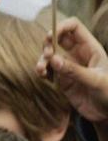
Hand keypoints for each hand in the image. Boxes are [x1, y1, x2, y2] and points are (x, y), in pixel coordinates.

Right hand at [37, 18, 107, 140]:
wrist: (107, 113)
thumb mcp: (94, 80)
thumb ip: (74, 71)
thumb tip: (53, 60)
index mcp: (90, 48)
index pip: (74, 28)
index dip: (61, 27)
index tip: (49, 37)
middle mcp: (78, 55)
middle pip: (58, 39)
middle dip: (48, 44)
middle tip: (46, 55)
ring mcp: (69, 67)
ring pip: (50, 56)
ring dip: (42, 60)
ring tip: (40, 70)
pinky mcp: (62, 81)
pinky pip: (49, 72)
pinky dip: (42, 72)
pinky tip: (42, 76)